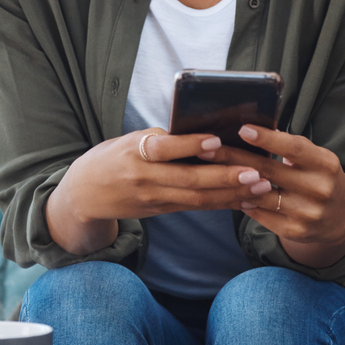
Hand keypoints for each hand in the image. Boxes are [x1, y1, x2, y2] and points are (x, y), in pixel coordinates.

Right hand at [45, 128, 272, 254]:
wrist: (84, 194)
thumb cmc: (110, 158)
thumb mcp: (127, 141)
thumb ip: (159, 139)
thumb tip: (200, 134)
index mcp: (134, 152)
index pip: (164, 148)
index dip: (191, 145)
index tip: (217, 140)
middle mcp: (144, 178)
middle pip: (189, 179)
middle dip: (225, 177)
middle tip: (256, 173)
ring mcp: (153, 198)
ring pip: (197, 197)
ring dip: (231, 193)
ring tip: (260, 188)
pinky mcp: (159, 210)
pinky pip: (194, 206)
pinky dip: (219, 202)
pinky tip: (242, 200)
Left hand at [203, 124, 344, 268]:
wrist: (341, 220)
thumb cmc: (320, 178)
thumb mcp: (317, 159)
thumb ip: (292, 146)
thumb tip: (256, 130)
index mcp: (325, 164)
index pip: (294, 148)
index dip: (268, 139)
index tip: (242, 130)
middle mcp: (319, 189)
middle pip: (269, 171)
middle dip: (233, 158)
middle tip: (205, 149)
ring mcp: (307, 213)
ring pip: (260, 195)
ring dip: (233, 183)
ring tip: (209, 171)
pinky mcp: (295, 231)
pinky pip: (260, 214)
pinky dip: (243, 202)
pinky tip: (228, 193)